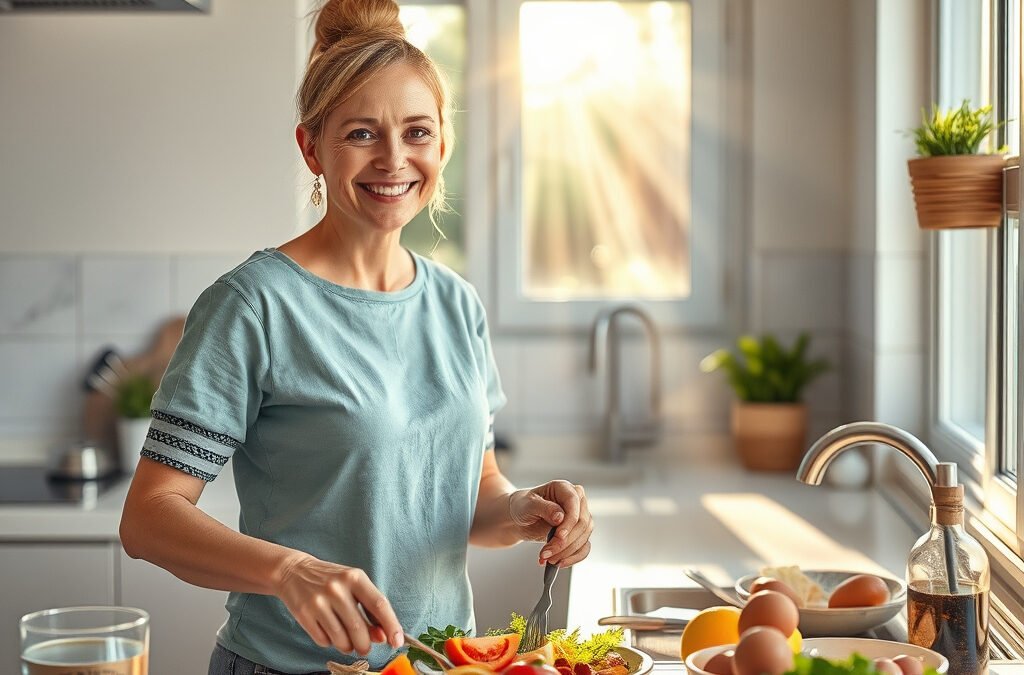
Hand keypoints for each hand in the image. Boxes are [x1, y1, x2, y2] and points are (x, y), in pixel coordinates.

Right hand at [275, 553, 403, 655]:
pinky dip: (330, 643)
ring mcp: (319, 601)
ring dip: (348, 647)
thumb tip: (382, 637)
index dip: (391, 626)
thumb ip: (369, 609)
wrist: (294, 571)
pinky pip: (323, 640)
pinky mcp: (304, 613)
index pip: (379, 604)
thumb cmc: (331, 580)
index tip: (397, 642)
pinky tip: (328, 632)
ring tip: (347, 642)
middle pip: (359, 628)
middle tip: (364, 648)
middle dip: (365, 645)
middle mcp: (337, 588)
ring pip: (341, 638)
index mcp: (355, 577)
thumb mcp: (353, 586)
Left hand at [509, 480, 592, 567]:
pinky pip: (584, 547)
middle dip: (565, 542)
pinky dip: (573, 558)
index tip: (559, 536)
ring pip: (584, 537)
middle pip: (582, 523)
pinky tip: (558, 563)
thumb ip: (544, 508)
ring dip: (567, 552)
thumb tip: (561, 517)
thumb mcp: (527, 505)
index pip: (574, 503)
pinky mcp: (578, 533)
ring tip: (548, 559)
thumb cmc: (522, 506)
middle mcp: (576, 501)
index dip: (569, 522)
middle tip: (547, 553)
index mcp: (564, 488)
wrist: (520, 519)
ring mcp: (579, 518)